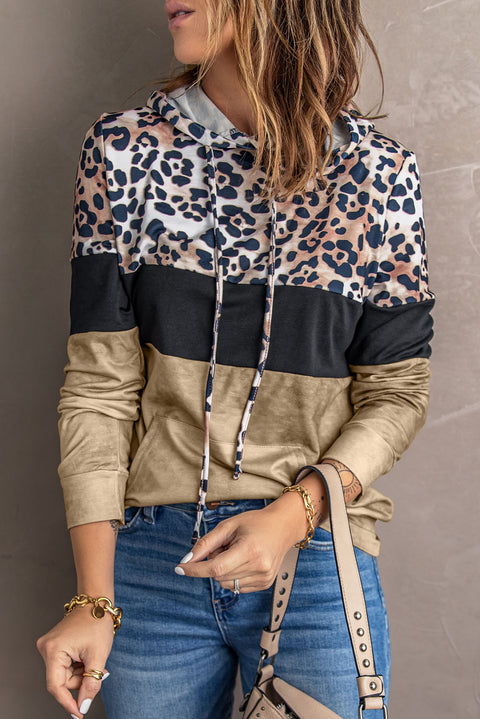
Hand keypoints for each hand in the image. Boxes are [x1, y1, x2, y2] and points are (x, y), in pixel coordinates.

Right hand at [36, 603, 113, 717]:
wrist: (97, 602)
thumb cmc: (98, 623)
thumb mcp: (98, 656)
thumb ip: (91, 684)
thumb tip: (84, 706)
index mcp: (53, 650)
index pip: (56, 686)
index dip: (68, 703)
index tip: (79, 714)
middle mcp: (46, 648)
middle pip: (62, 681)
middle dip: (81, 680)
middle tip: (99, 670)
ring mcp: (49, 647)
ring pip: (64, 675)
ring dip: (81, 673)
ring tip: (94, 659)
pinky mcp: (54, 646)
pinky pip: (65, 666)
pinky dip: (78, 666)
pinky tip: (87, 656)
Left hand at [174, 500, 305, 592]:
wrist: (283, 527)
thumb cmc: (256, 522)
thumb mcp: (229, 526)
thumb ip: (206, 543)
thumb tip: (188, 560)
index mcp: (250, 550)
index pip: (215, 568)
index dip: (195, 570)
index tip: (180, 568)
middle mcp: (259, 567)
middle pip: (218, 575)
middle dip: (213, 562)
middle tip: (225, 546)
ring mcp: (263, 578)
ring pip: (226, 583)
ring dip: (223, 570)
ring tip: (236, 552)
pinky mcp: (265, 584)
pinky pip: (236, 586)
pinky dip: (232, 575)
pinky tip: (243, 561)